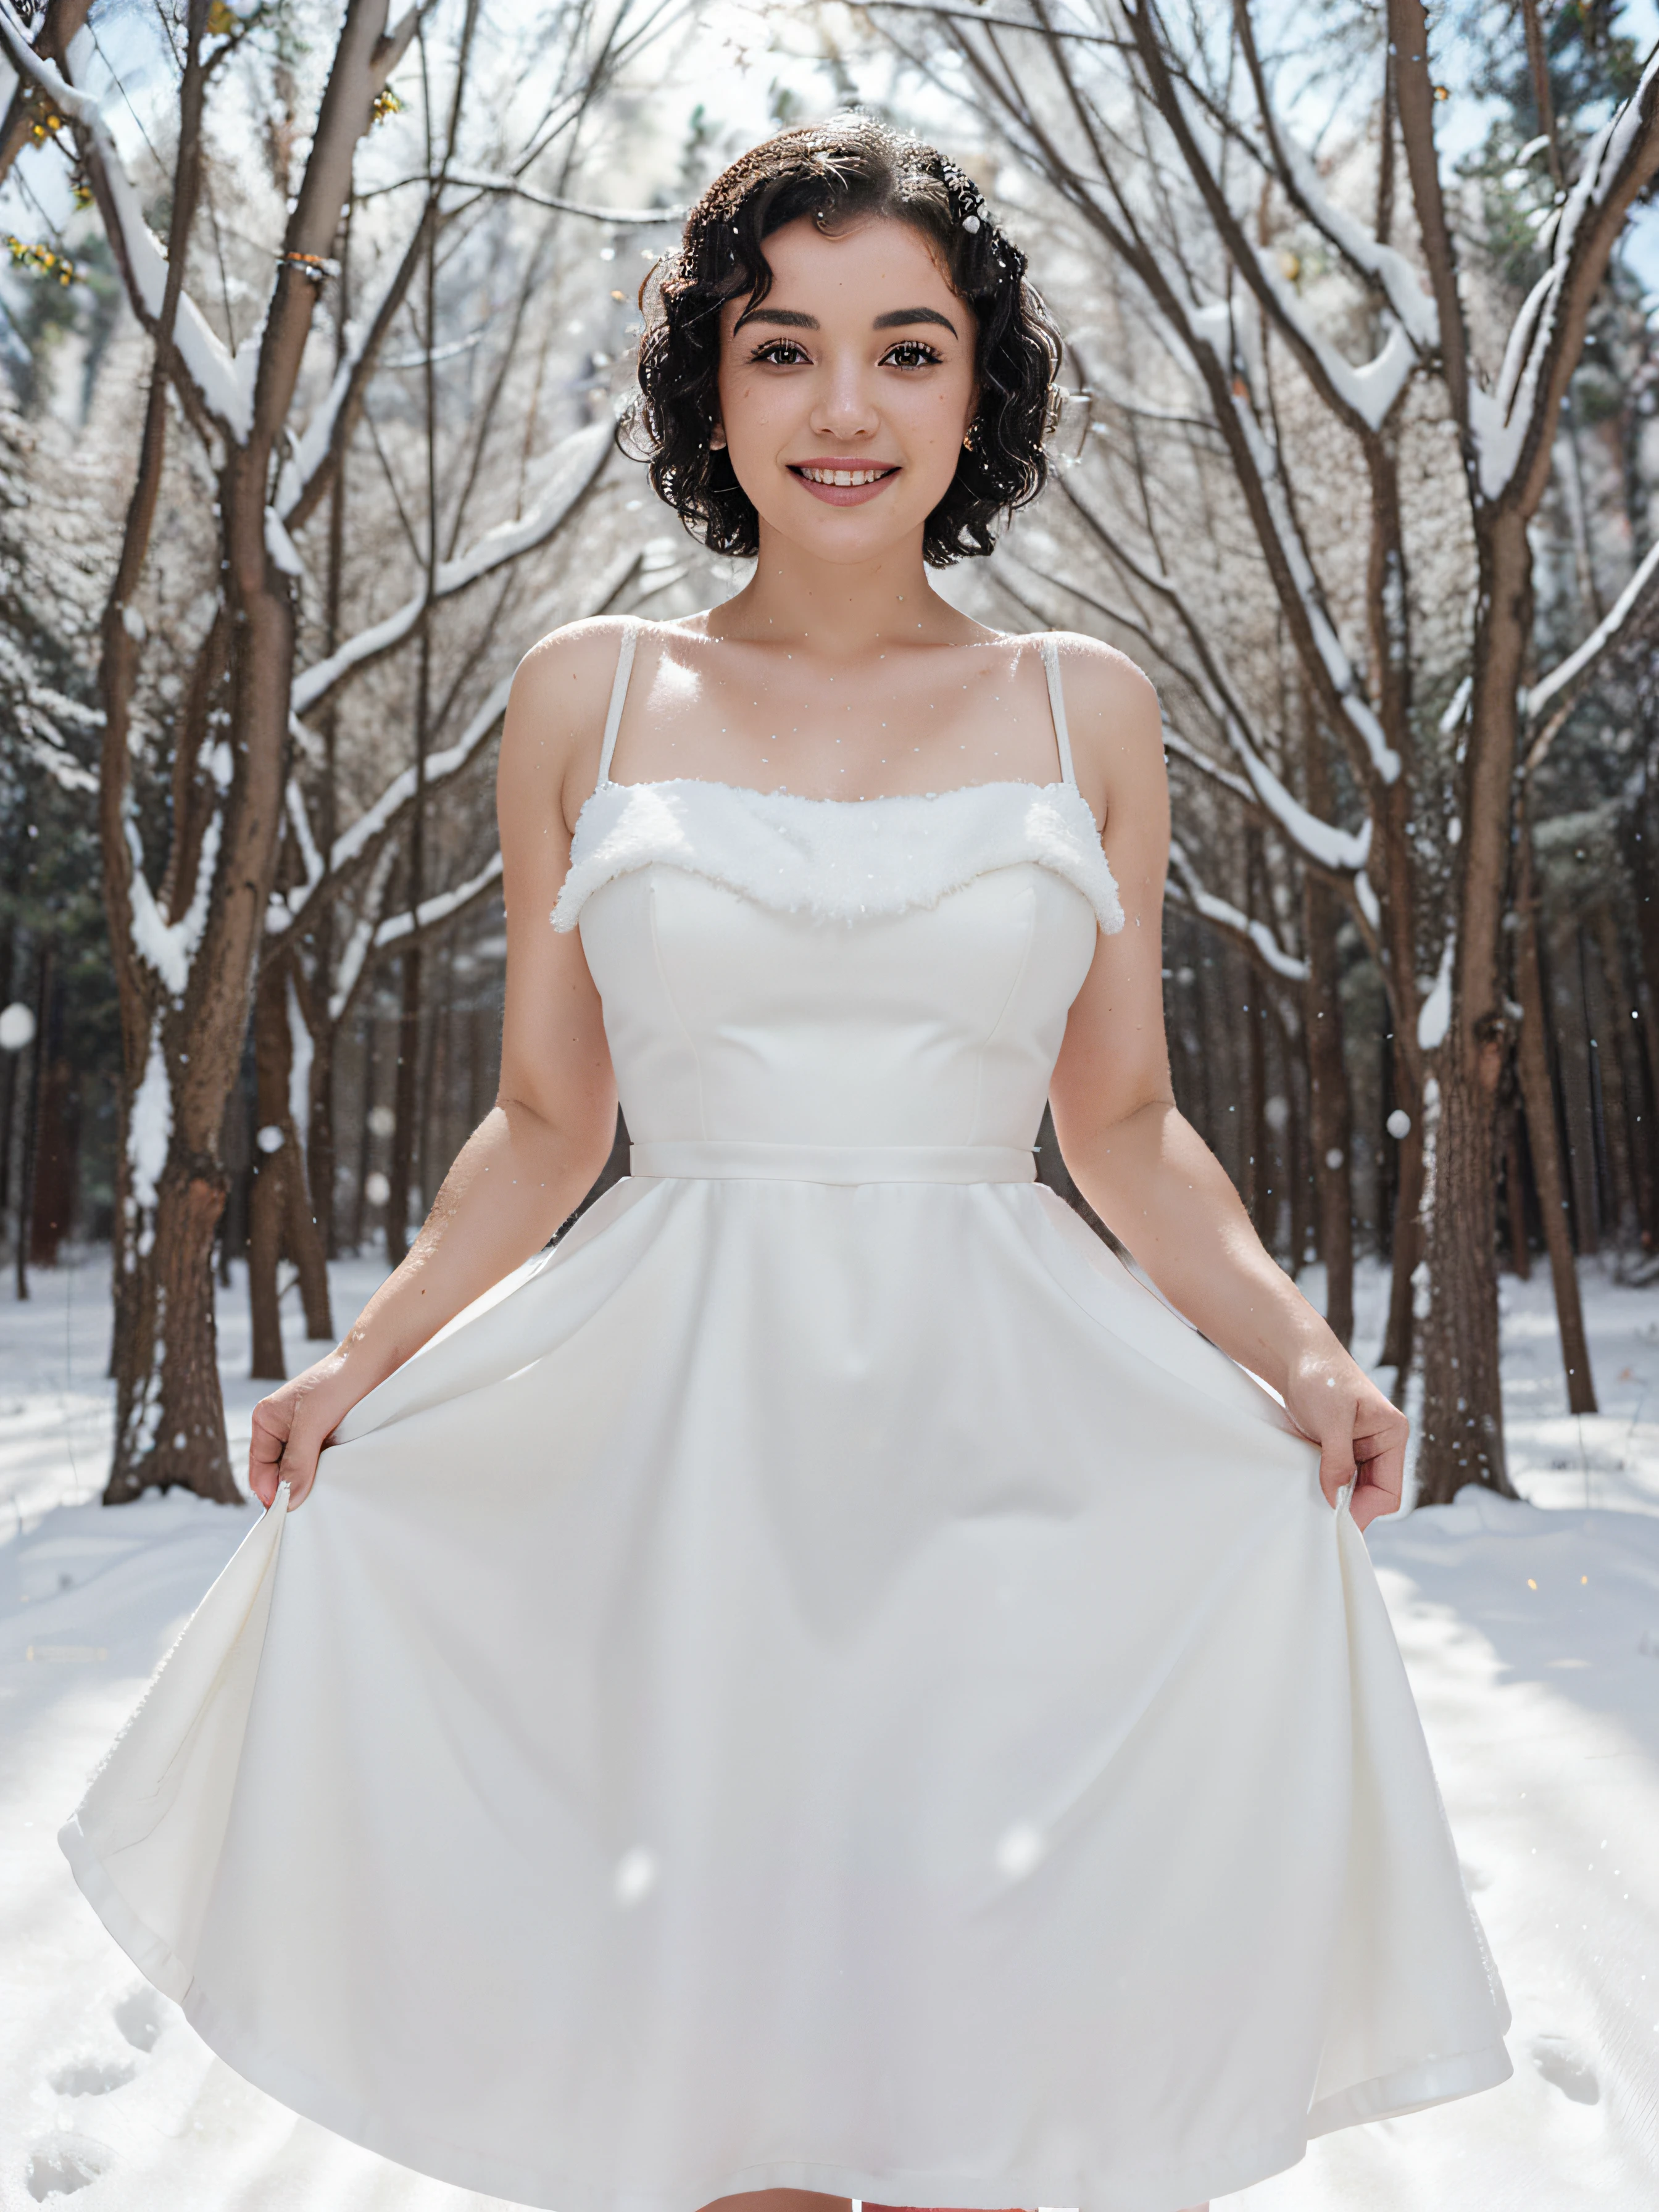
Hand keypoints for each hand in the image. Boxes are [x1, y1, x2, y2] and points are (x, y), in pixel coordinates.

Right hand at [248, 1349, 366, 1510]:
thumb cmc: (339, 1381)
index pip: (260, 1468)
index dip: (271, 1492)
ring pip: (301, 1470)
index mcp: (266, 1420)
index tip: (288, 1513)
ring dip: (311, 1482)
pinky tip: (336, 1479)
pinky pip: (320, 1463)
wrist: (376, 1359)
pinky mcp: (327, 1436)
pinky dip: (326, 1473)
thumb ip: (298, 1460)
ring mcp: (305, 1433)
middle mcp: (282, 1428)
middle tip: (309, 1508)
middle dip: (292, 1489)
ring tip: (326, 1491)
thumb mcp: (313, 1422)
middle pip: (279, 1473)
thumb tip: (288, 1499)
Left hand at [1282, 1341, 1407, 1531]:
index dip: (1364, 1508)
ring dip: (1336, 1496)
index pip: (1389, 1492)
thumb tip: (1336, 1499)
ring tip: (1312, 1493)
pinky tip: (1310, 1483)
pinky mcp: (1342, 1448)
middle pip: (1374, 1495)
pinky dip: (1326, 1485)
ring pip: (1356, 1490)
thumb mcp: (1331, 1419)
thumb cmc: (1320, 1376)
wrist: (1296, 1355)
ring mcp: (1362, 1448)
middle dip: (1350, 1505)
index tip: (1334, 1517)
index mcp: (1393, 1434)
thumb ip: (1338, 1460)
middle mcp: (1382, 1444)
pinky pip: (1340, 1479)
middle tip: (1319, 1513)